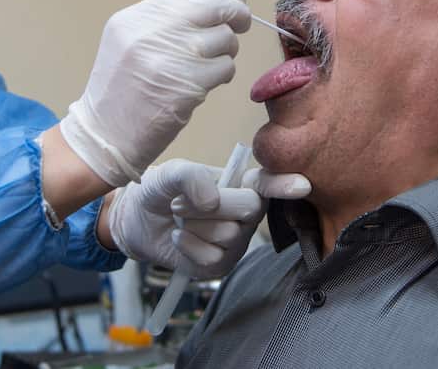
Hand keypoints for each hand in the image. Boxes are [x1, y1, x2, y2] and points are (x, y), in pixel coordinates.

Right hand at [60, 0, 250, 186]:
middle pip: (215, 8)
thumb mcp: (127, 41)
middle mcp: (154, 30)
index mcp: (137, 16)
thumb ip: (162, 20)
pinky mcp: (189, 84)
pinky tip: (206, 83)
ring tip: (209, 64)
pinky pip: (225, 68)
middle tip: (243, 23)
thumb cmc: (119, 89)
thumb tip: (210, 5)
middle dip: (238, 14)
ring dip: (226, 51)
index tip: (235, 0)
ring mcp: (173, 56)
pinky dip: (223, 74)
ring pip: (225, 39)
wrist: (105, 134)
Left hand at [104, 160, 310, 277]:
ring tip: (179, 219)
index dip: (283, 184)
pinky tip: (178, 238)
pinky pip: (212, 258)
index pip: (268, 184)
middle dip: (212, 205)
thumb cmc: (161, 190)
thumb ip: (191, 176)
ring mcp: (235, 241)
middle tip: (180, 203)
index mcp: (241, 184)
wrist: (137, 220)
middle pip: (249, 208)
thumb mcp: (170, 173)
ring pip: (227, 235)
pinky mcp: (220, 265)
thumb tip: (212, 200)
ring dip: (193, 226)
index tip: (301, 185)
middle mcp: (245, 213)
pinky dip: (187, 246)